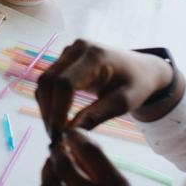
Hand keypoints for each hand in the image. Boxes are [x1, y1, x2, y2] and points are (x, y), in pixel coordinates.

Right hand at [35, 41, 180, 140]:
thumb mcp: (124, 103)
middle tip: (55, 137)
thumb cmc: (136, 85)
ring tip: (56, 131)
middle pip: (48, 80)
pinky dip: (48, 101)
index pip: (65, 83)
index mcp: (95, 56)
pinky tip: (57, 119)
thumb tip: (70, 132)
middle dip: (48, 111)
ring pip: (44, 81)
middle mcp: (77, 48)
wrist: (141, 69)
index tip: (59, 134)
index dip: (58, 110)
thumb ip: (97, 115)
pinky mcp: (64, 59)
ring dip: (45, 107)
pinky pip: (48, 81)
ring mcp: (68, 52)